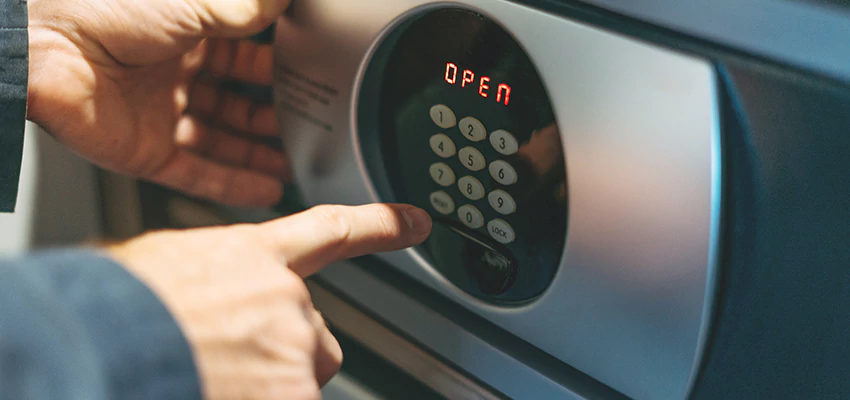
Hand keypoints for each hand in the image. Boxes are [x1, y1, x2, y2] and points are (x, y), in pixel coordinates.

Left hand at [27, 0, 291, 205]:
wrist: (42, 47)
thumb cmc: (102, 9)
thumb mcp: (193, 3)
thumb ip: (245, 10)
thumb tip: (283, 1)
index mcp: (184, 35)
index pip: (242, 57)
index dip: (275, 69)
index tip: (308, 78)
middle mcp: (172, 76)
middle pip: (235, 103)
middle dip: (272, 116)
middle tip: (309, 126)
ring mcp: (160, 116)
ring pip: (222, 142)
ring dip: (259, 155)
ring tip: (296, 165)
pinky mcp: (147, 152)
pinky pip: (198, 174)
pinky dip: (233, 185)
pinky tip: (265, 189)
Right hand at [107, 204, 432, 398]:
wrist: (100, 348)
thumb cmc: (120, 308)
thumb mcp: (164, 268)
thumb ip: (212, 278)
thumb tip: (209, 294)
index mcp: (253, 256)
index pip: (332, 231)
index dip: (381, 225)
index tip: (416, 222)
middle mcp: (286, 298)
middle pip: (315, 333)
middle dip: (285, 352)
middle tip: (233, 359)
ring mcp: (293, 348)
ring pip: (303, 376)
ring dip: (272, 384)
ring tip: (215, 375)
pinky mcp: (295, 392)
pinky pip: (295, 399)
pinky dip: (265, 398)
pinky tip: (220, 389)